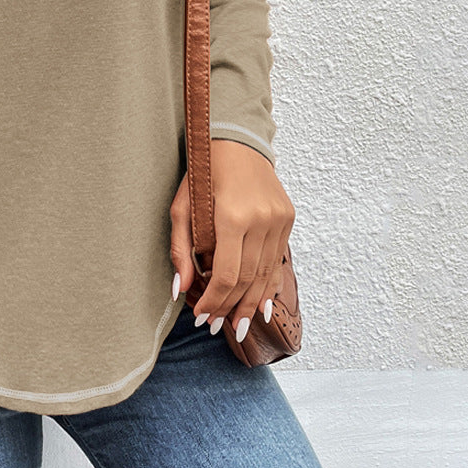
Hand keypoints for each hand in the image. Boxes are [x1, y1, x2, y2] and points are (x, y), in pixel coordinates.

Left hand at [170, 139, 294, 339]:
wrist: (236, 140)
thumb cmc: (203, 172)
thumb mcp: (182, 207)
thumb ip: (180, 250)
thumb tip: (180, 289)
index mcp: (233, 217)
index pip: (225, 274)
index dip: (213, 301)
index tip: (200, 315)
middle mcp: (261, 220)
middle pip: (247, 279)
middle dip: (230, 307)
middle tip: (216, 327)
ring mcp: (279, 220)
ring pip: (266, 274)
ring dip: (250, 303)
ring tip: (236, 325)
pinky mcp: (287, 218)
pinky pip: (277, 260)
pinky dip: (268, 285)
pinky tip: (259, 305)